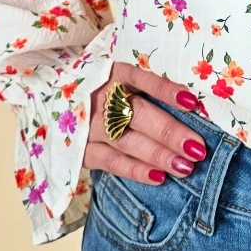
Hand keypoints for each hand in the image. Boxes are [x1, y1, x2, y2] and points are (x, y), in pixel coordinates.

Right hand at [84, 60, 208, 184]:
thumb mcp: (120, 78)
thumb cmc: (104, 90)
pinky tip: (159, 177)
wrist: (53, 100)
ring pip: (126, 141)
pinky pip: (110, 162)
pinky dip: (135, 170)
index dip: (165, 90)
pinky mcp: (80, 150)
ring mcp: (88, 125)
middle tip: (197, 148)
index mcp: (111, 73)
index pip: (140, 78)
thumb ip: (148, 89)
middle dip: (169, 132)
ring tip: (185, 167)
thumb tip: (191, 106)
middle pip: (137, 114)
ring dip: (157, 154)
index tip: (191, 102)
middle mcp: (99, 98)